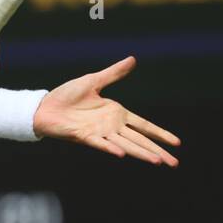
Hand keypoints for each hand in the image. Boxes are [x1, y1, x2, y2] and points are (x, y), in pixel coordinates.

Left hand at [32, 56, 179, 165]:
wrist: (45, 106)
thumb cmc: (67, 95)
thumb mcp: (93, 81)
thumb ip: (114, 73)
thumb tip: (132, 59)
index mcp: (116, 113)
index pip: (144, 126)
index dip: (159, 134)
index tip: (176, 143)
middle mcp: (111, 126)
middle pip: (139, 140)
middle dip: (157, 151)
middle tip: (175, 163)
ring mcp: (99, 133)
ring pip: (126, 145)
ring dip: (141, 153)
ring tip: (158, 161)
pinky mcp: (84, 136)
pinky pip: (100, 144)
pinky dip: (110, 148)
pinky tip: (122, 154)